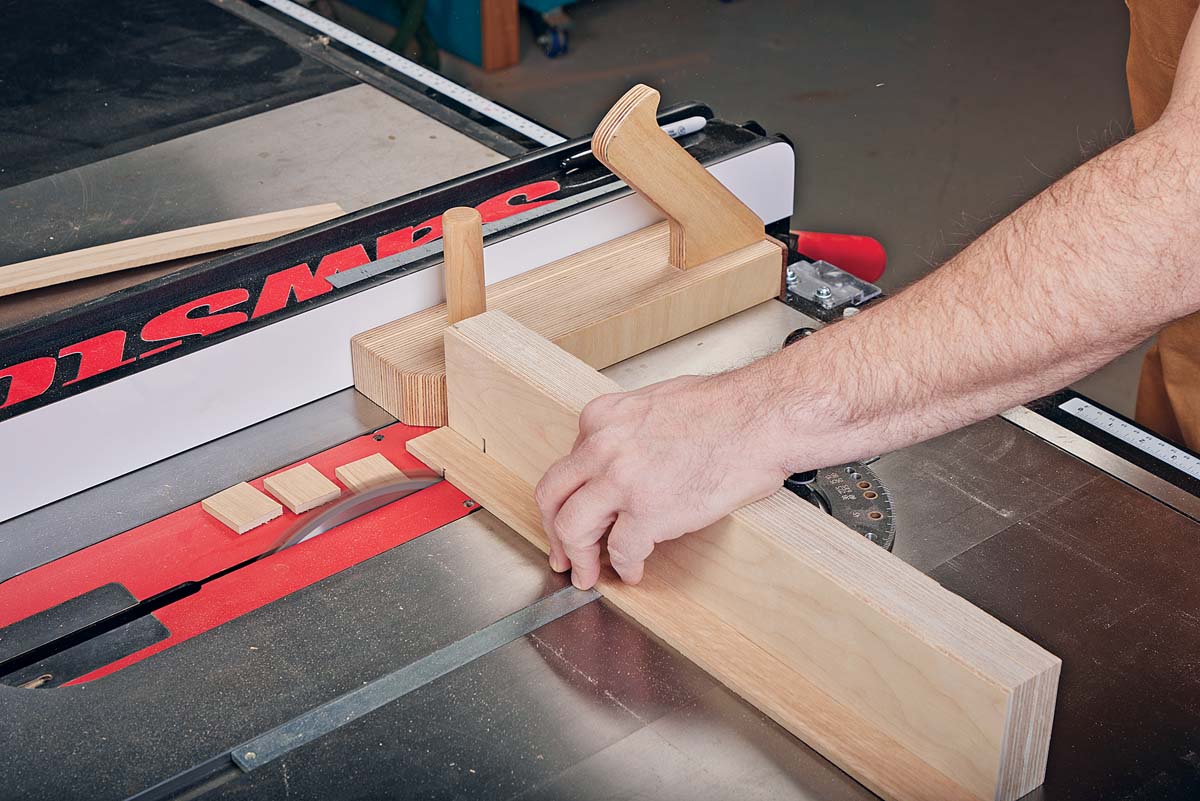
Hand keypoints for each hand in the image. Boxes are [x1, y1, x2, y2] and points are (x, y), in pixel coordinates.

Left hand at [534, 370, 791, 589]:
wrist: (762, 417)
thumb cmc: (727, 408)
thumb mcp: (658, 402)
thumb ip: (629, 430)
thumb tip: (627, 456)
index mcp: (603, 418)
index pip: (568, 464)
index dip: (569, 496)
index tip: (572, 512)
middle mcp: (602, 447)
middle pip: (553, 496)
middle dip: (553, 531)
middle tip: (561, 554)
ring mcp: (622, 481)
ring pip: (573, 528)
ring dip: (578, 558)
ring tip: (587, 575)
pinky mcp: (649, 512)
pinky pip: (622, 551)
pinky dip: (625, 568)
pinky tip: (634, 573)